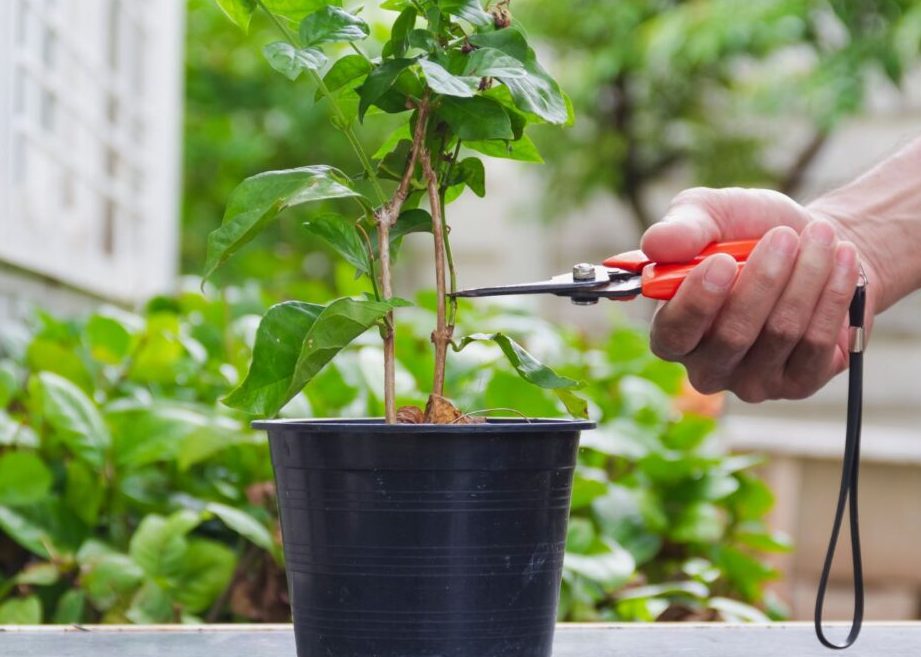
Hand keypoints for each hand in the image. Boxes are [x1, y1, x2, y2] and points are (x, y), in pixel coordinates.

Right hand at [641, 187, 869, 401]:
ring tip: (820, 235)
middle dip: (763, 280)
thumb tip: (655, 244)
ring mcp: (752, 381)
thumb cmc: (748, 229)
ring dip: (806, 277)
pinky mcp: (798, 382)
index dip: (696, 302)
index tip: (721, 260)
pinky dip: (832, 295)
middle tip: (785, 235)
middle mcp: (706, 365)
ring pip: (779, 334)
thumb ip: (683, 226)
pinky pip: (816, 343)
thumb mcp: (713, 213)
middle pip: (730, 337)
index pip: (672, 335)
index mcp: (672, 330)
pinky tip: (841, 261)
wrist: (809, 243)